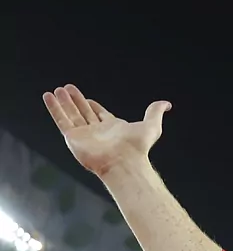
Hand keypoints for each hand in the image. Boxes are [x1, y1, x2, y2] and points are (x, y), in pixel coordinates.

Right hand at [43, 85, 170, 177]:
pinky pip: (61, 120)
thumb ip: (155, 112)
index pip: (99, 114)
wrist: (124, 162)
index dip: (92, 105)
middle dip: (75, 101)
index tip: (87, 98)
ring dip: (63, 102)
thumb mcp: (151, 125)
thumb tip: (166, 104)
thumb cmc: (138, 147)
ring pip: (71, 115)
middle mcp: (97, 131)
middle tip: (67, 89)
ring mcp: (84, 135)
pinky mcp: (73, 138)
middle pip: (83, 112)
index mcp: (112, 128)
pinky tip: (49, 97)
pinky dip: (54, 108)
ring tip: (57, 91)